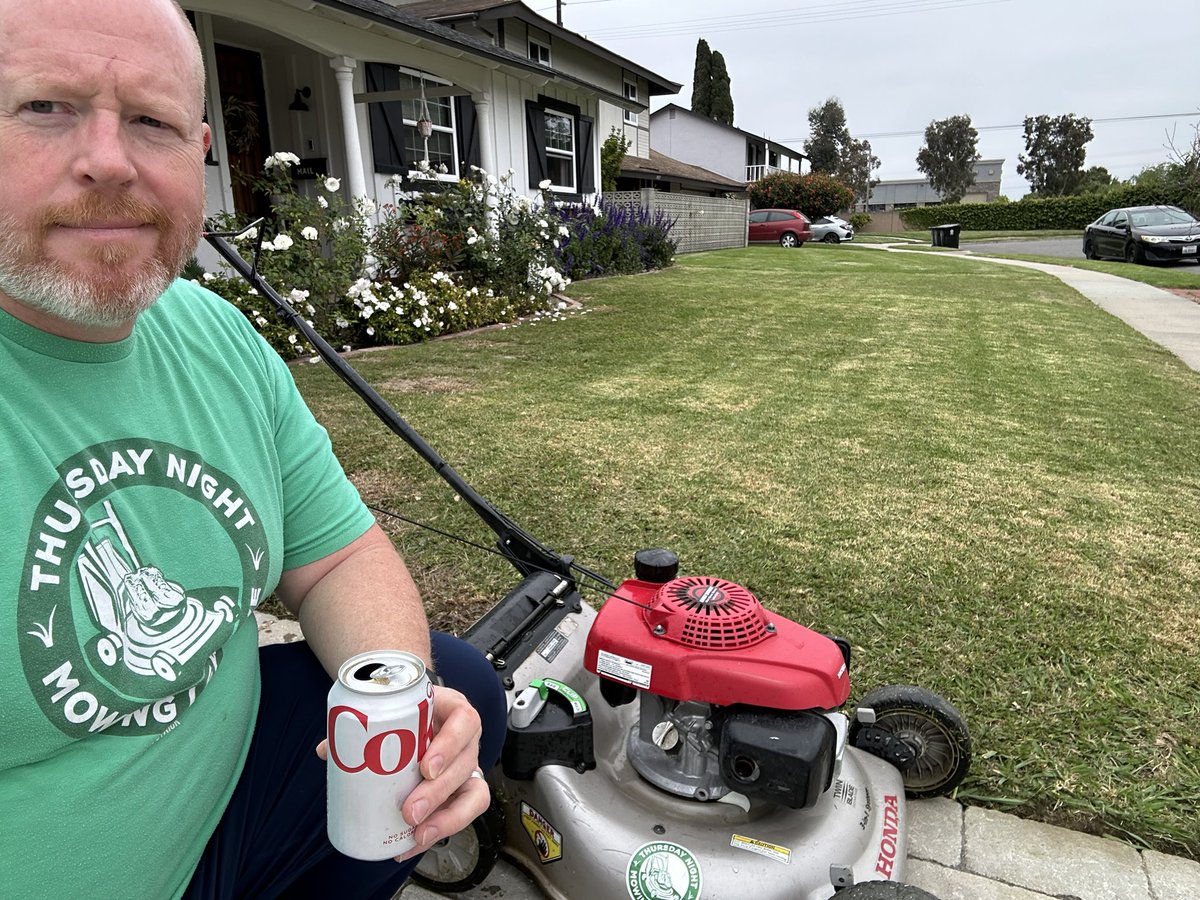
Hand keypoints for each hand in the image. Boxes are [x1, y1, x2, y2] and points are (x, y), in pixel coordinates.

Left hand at [315, 684, 487, 862]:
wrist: (419, 720)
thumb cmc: (409, 714)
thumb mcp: (394, 711)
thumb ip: (362, 725)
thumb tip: (327, 750)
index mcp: (454, 711)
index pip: (465, 721)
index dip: (450, 745)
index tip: (425, 768)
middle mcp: (467, 740)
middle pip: (465, 765)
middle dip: (438, 793)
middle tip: (410, 811)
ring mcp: (467, 767)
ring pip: (473, 795)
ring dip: (446, 819)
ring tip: (417, 834)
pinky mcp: (463, 791)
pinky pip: (462, 814)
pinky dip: (439, 831)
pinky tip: (412, 843)